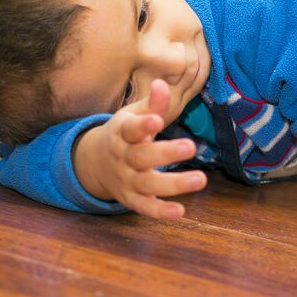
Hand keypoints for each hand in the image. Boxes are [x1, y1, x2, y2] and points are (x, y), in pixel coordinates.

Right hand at [73, 79, 206, 218]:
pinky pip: (145, 208)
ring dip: (174, 184)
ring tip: (200, 180)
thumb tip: (162, 84)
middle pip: (142, 157)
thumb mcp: (133, 115)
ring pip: (148, 185)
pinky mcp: (131, 199)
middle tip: (191, 147)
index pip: (131, 129)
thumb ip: (152, 103)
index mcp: (122, 133)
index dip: (143, 125)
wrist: (95, 162)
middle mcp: (122, 157)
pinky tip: (180, 212)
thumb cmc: (125, 132)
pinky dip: (161, 212)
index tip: (158, 120)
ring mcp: (126, 180)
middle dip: (166, 153)